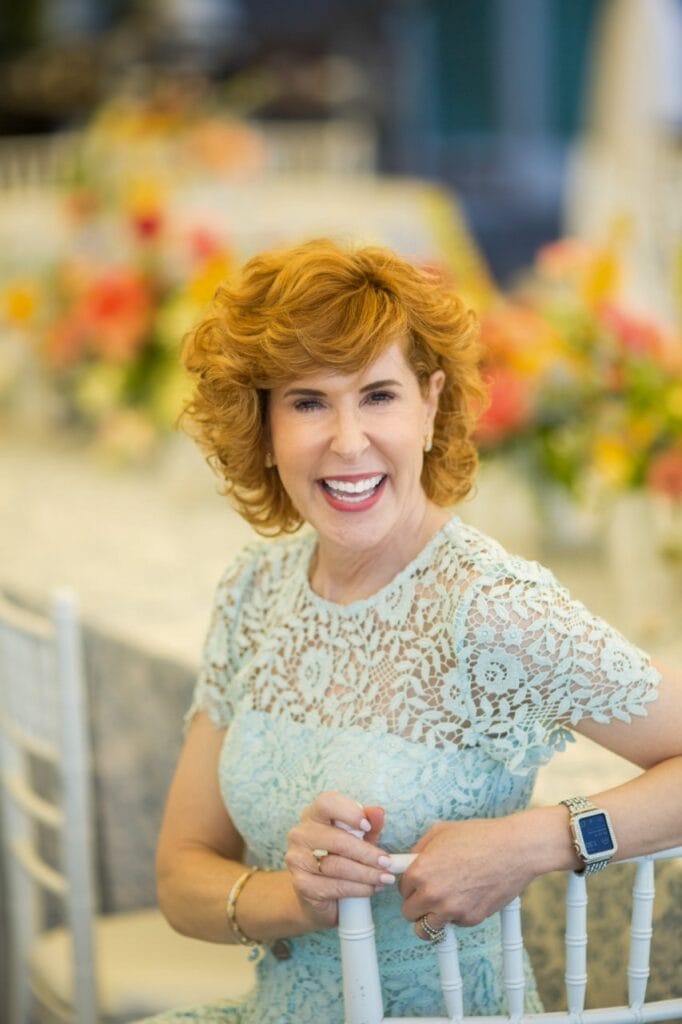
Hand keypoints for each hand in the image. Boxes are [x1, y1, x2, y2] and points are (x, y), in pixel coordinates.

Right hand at [284, 790, 391, 930]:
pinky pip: (333, 886)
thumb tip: (378, 812)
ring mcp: (297, 859)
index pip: (327, 803)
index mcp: (314, 814)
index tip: (368, 826)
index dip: (349, 812)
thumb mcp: (358, 838)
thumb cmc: (340, 856)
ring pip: (336, 866)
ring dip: (366, 874)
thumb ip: (370, 824)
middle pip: (336, 839)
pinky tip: (370, 889)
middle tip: (387, 862)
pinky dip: (357, 889)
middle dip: (366, 853)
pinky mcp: (301, 884)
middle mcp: (301, 833)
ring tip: (385, 878)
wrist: (317, 891)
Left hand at [399, 816, 536, 937]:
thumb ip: (419, 850)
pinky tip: (467, 897)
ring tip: (440, 906)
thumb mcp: (441, 832)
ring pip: (426, 929)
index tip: (417, 883)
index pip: (401, 889)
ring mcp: (452, 910)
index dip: (410, 885)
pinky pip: (454, 924)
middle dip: (416, 904)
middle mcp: (432, 894)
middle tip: (427, 895)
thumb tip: (408, 862)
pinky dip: (457, 915)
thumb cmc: (479, 836)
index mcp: (421, 871)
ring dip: (431, 918)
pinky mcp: (470, 919)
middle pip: (408, 913)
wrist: (513, 849)